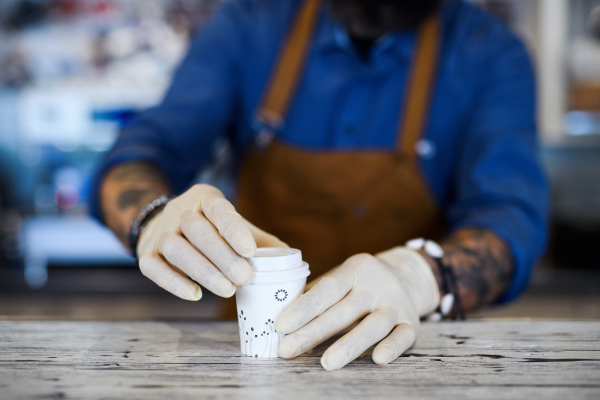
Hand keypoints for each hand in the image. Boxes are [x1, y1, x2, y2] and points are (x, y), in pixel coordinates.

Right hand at [137, 184, 286, 299]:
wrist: (165, 224)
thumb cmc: (212, 229)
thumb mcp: (235, 226)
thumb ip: (260, 241)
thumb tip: (291, 260)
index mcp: (206, 197)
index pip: (220, 210)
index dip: (234, 231)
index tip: (251, 252)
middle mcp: (179, 210)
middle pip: (197, 230)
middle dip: (223, 256)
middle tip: (245, 278)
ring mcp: (159, 231)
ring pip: (176, 249)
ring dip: (203, 271)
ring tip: (228, 290)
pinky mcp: (146, 253)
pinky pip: (153, 267)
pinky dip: (173, 283)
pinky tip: (195, 295)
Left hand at [275, 248, 438, 369]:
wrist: (408, 276)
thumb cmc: (360, 283)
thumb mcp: (341, 278)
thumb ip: (315, 294)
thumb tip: (276, 317)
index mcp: (355, 269)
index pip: (327, 289)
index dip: (303, 307)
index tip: (280, 325)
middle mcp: (376, 285)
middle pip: (343, 311)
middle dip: (313, 332)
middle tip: (287, 350)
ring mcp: (396, 304)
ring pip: (373, 325)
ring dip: (349, 345)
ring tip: (326, 364)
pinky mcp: (411, 323)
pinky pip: (403, 336)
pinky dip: (392, 347)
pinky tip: (376, 359)